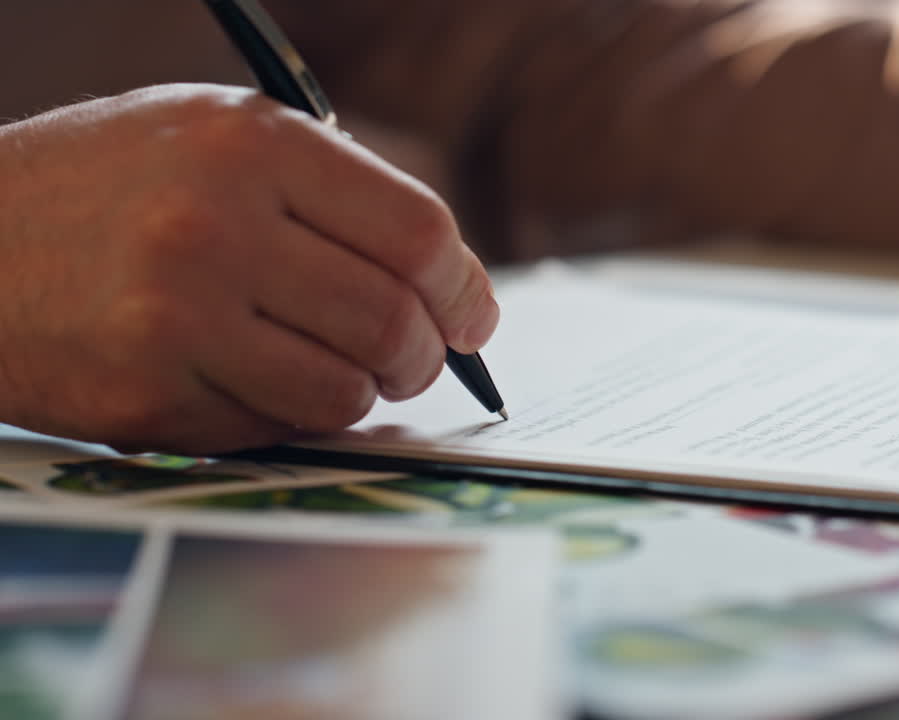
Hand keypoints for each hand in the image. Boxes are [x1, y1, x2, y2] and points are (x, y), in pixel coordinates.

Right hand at [0, 84, 497, 453]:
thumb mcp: (213, 136)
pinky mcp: (146, 393)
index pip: (417, 231)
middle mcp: (217, 222)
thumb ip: (332, 192)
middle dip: (425, 356)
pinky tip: (263, 384)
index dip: (465, 287)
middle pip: (393, 319)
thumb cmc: (108, 187)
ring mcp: (177, 314)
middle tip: (416, 360)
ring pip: (345, 391)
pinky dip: (292, 418)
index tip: (474, 318)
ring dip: (364, 395)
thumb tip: (453, 280)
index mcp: (250, 142)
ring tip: (343, 374)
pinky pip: (275, 430)